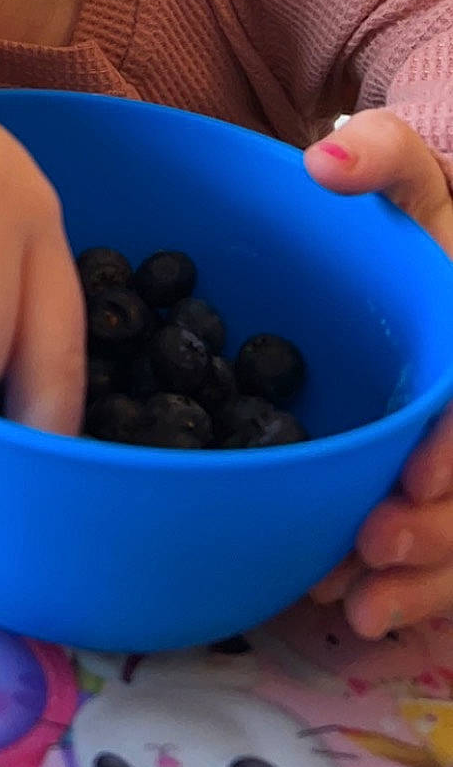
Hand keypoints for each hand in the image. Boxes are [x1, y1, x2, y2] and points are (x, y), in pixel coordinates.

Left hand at [304, 110, 452, 635]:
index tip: (416, 477)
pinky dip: (410, 591)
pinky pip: (442, 558)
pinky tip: (354, 609)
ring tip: (355, 604)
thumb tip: (326, 158)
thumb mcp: (409, 174)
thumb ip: (379, 156)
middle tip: (371, 545)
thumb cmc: (414, 219)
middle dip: (438, 535)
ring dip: (422, 579)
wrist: (422, 259)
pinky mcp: (439, 491)